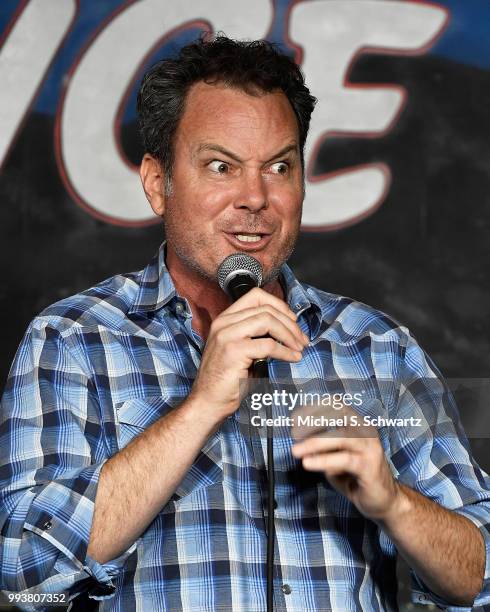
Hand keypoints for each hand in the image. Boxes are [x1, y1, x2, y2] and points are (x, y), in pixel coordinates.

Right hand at [189, 287, 308, 424]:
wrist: (208, 401)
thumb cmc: (226, 379)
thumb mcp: (239, 348)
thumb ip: (254, 334)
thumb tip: (285, 328)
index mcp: (225, 319)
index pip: (256, 296)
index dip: (279, 305)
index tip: (292, 320)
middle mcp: (224, 323)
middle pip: (266, 309)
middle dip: (290, 323)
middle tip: (302, 339)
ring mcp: (227, 335)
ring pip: (268, 321)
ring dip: (289, 334)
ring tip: (299, 348)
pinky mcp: (234, 351)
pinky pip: (268, 345)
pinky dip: (285, 352)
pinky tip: (292, 358)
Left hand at [291, 403, 400, 522]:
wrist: (383, 501)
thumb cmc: (356, 477)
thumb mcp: (334, 458)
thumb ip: (320, 449)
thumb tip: (300, 444)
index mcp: (357, 425)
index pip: (337, 406)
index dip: (314, 409)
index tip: (295, 418)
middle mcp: (366, 432)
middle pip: (339, 416)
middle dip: (313, 422)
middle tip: (294, 434)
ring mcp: (370, 448)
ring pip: (341, 436)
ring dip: (315, 442)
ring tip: (297, 451)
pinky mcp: (370, 467)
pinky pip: (345, 460)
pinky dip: (324, 460)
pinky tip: (309, 464)